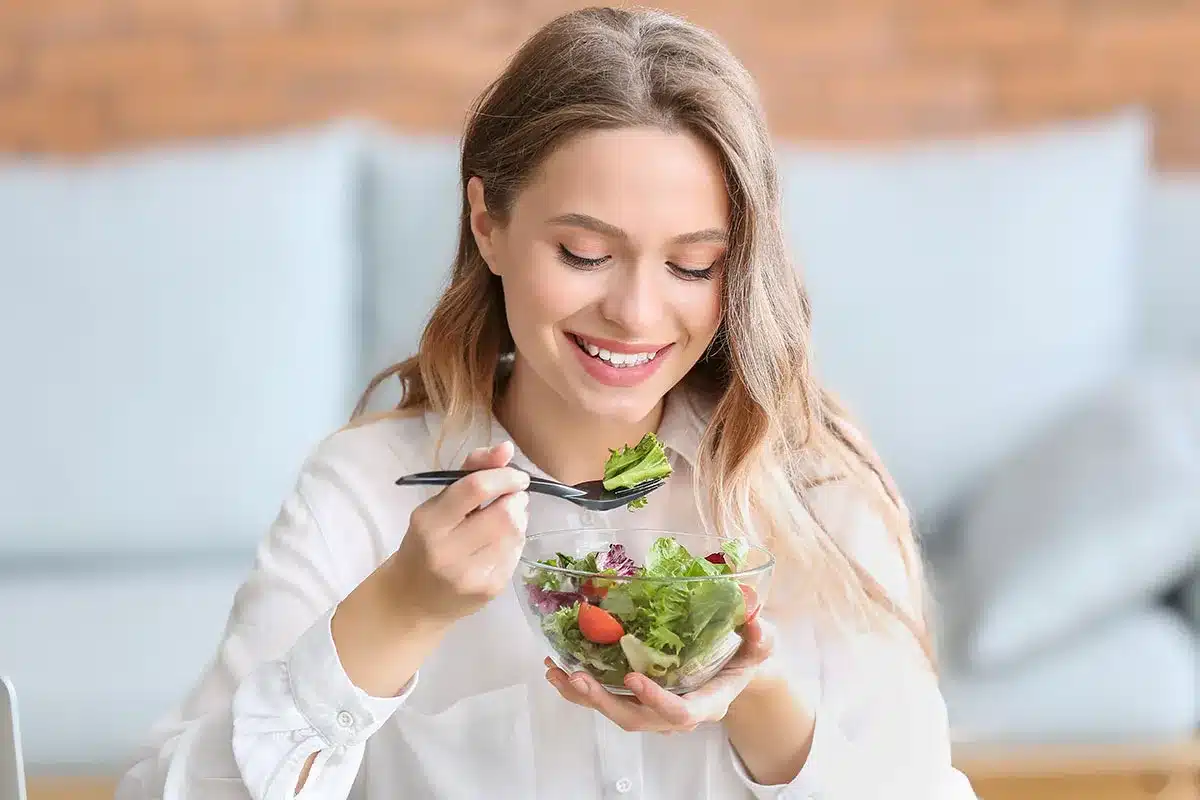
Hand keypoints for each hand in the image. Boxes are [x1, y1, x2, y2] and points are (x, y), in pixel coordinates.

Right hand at [387, 441, 529, 623]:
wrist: (412, 601)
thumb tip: (507, 448)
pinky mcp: (489, 590)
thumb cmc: (424, 544)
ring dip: (518, 520)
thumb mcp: (436, 505)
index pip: (475, 488)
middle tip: (510, 500)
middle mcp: (447, 551)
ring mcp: (469, 574)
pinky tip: (498, 545)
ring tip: (503, 522)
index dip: (505, 476)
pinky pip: (517, 554)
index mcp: (429, 522)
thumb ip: (471, 472)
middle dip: (516, 500)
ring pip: (516, 534)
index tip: (517, 476)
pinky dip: (514, 542)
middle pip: (505, 514)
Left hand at [544, 618, 775, 732]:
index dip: (656, 700)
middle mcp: (675, 714)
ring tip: (557, 672)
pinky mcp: (638, 700)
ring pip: (615, 712)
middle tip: (578, 678)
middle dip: (604, 701)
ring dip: (583, 696)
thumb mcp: (762, 645)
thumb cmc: (746, 657)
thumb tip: (755, 620)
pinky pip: (606, 700)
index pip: (680, 712)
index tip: (633, 678)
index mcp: (707, 703)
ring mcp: (654, 710)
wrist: (735, 670)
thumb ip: (762, 637)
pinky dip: (580, 688)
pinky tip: (558, 669)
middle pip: (636, 719)